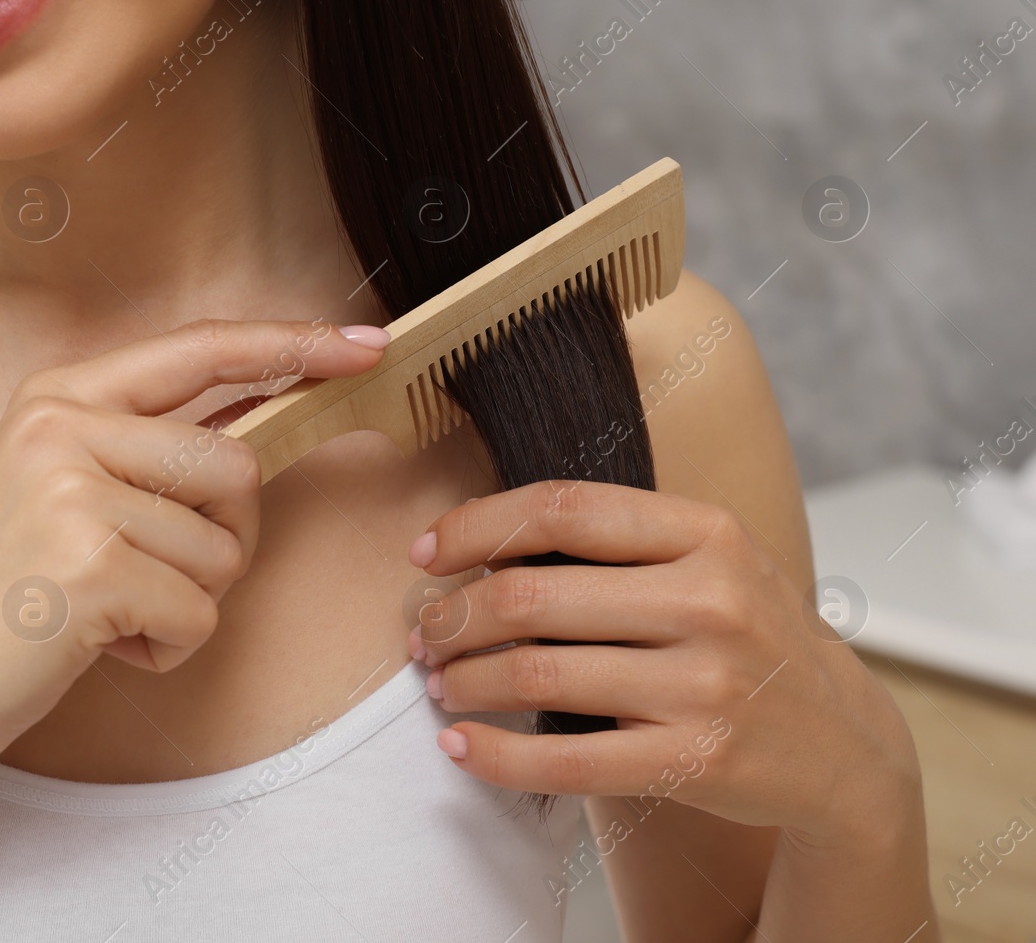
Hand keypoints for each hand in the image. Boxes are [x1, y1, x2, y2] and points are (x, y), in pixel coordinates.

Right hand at [0, 318, 390, 788]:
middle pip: (237, 467)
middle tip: (152, 578)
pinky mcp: (88, 566)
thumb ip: (148, 448)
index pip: (201, 348)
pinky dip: (165, 649)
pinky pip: (198, 614)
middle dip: (223, 542)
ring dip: (186, 602)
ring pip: (223, 549)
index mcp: (59, 396)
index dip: (292, 343)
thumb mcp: (57, 489)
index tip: (365, 344)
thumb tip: (264, 415)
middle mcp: (62, 427)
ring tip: (108, 611)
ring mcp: (71, 492)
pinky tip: (98, 645)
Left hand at [407, 479, 921, 844]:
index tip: (427, 552)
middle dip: (454, 616)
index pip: (562, 509)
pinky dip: (497, 755)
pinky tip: (461, 746)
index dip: (476, 526)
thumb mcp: (710, 562)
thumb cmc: (748, 637)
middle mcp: (710, 601)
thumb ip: (618, 543)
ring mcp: (707, 684)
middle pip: (532, 595)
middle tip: (425, 633)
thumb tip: (480, 544)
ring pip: (537, 675)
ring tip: (441, 684)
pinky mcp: (698, 761)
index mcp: (706, 532)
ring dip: (465, 681)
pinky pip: (567, 762)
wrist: (846, 745)